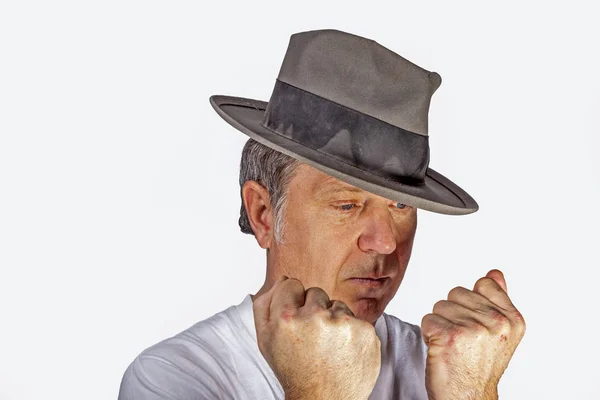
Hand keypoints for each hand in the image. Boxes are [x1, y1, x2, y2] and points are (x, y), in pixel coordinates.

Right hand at [253, 276, 380, 399]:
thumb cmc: (294, 371)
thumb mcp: (266, 341)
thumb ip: (265, 306)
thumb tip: (280, 279)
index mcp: (285, 317)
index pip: (291, 284)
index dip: (293, 302)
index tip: (296, 318)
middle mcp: (314, 317)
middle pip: (315, 292)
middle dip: (314, 310)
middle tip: (311, 336)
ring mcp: (342, 323)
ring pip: (337, 305)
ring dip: (334, 320)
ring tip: (328, 345)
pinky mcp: (365, 331)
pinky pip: (356, 319)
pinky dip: (352, 332)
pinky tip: (343, 350)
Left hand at [421, 269, 525, 399]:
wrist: (468, 399)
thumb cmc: (478, 367)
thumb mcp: (498, 333)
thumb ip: (497, 300)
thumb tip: (494, 273)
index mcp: (512, 319)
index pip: (484, 283)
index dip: (471, 303)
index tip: (475, 326)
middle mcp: (496, 322)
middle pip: (457, 293)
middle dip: (453, 313)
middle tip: (462, 339)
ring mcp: (473, 328)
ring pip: (440, 306)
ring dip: (440, 324)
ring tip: (452, 346)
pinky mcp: (450, 335)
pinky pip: (428, 319)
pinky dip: (429, 335)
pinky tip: (442, 350)